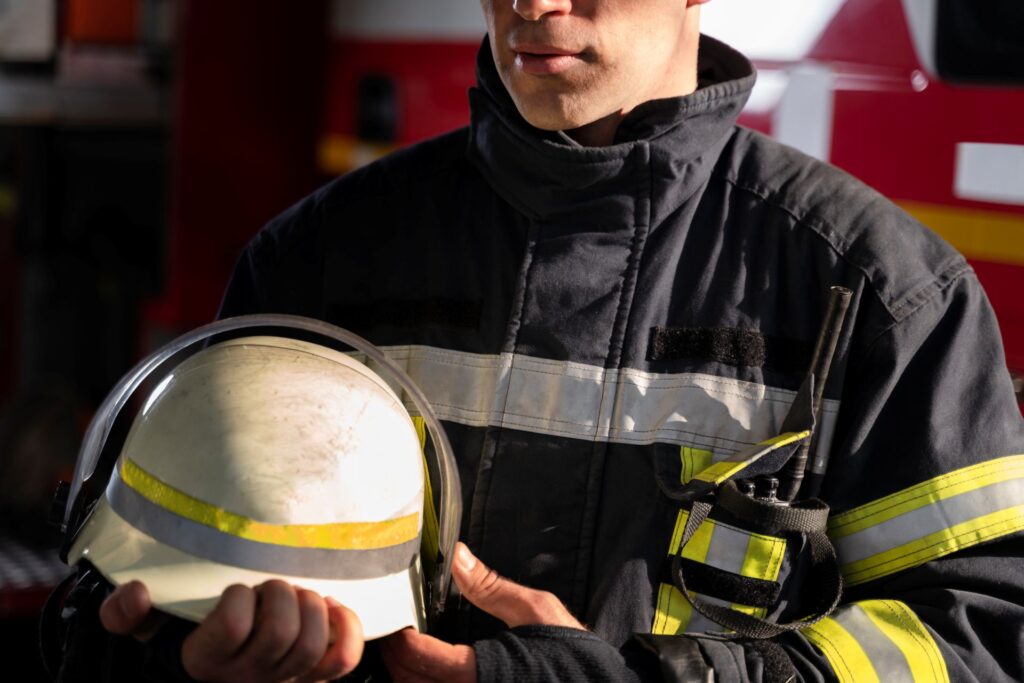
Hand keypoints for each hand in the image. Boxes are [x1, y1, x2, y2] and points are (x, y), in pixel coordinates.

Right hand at [100, 579, 363, 682]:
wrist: (210, 675)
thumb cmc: (183, 642)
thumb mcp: (148, 629)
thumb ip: (128, 614)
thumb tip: (132, 595)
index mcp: (206, 661)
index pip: (234, 627)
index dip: (238, 599)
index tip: (235, 589)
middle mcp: (248, 676)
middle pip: (281, 633)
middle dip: (280, 596)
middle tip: (270, 585)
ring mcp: (285, 680)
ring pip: (311, 646)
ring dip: (311, 607)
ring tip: (298, 594)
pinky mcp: (314, 677)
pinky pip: (343, 659)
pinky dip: (345, 627)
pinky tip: (331, 607)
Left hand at [380, 542, 582, 681]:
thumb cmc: (569, 650)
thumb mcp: (533, 610)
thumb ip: (489, 586)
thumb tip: (458, 556)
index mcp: (483, 671)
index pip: (420, 658)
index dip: (400, 639)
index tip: (398, 622)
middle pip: (411, 682)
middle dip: (395, 658)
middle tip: (393, 633)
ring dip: (407, 674)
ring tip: (406, 651)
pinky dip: (425, 682)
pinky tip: (429, 669)